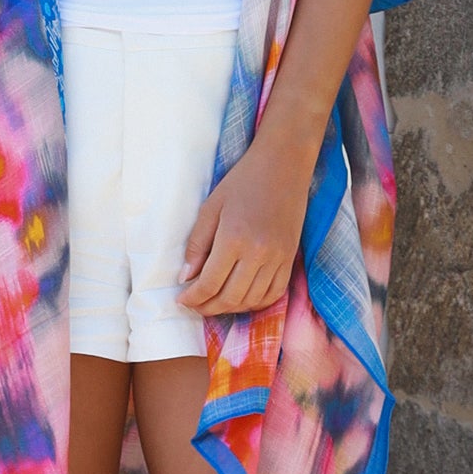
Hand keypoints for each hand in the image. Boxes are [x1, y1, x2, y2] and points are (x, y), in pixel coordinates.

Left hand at [175, 134, 310, 316]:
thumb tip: (186, 277)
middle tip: (194, 304)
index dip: (193, 297)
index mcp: (234, 239)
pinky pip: (274, 293)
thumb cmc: (242, 181)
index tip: (182, 299)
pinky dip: (256, 302)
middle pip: (230, 298)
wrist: (283, 165)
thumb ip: (197, 244)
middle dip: (208, 307)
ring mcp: (278, 258)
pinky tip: (242, 298)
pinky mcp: (290, 258)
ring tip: (214, 302)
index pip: (210, 284)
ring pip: (252, 300)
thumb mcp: (211, 207)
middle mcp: (258, 254)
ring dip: (231, 308)